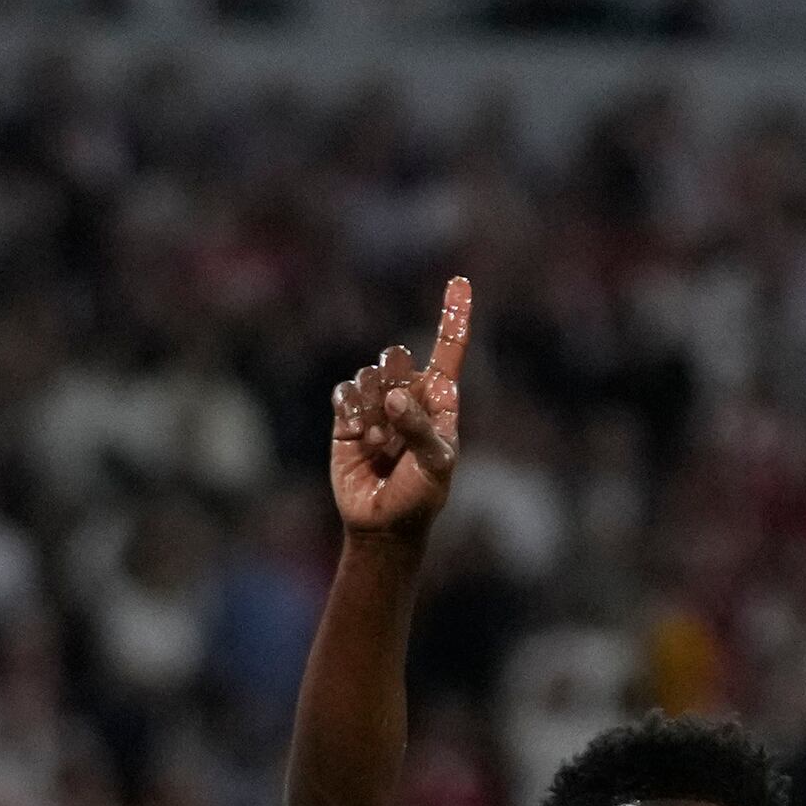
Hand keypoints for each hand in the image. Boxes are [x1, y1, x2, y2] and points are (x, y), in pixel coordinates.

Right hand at [328, 276, 469, 536]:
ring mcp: (377, 402)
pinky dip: (352, 415)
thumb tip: (393, 397)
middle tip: (395, 418)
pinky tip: (361, 439)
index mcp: (440, 399)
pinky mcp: (347, 415)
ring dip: (372, 411)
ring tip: (380, 445)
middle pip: (395, 356)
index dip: (454, 314)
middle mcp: (409, 394)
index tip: (460, 281)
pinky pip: (345, 393)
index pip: (449, 349)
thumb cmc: (420, 495)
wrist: (382, 524)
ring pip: (368, 375)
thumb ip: (419, 428)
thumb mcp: (435, 465)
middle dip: (392, 382)